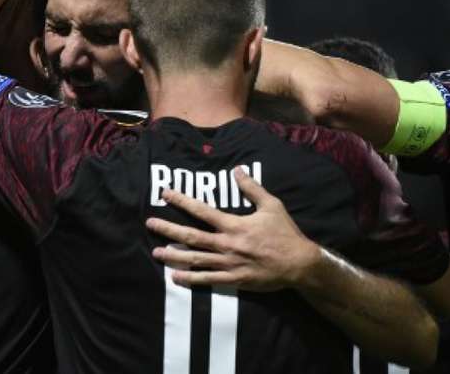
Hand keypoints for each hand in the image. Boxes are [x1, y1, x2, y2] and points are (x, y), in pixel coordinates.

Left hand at [146, 168, 319, 290]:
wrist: (299, 264)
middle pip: (191, 236)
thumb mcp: (271, 205)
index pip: (201, 210)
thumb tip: (237, 170)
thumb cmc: (285, 233)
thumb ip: (252, 188)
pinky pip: (207, 280)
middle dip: (168, 229)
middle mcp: (226, 244)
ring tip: (155, 252)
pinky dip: (190, 279)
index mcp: (233, 225)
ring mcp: (228, 264)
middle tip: (150, 224)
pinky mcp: (234, 280)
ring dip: (173, 256)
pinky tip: (175, 277)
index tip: (166, 194)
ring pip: (195, 259)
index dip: (182, 201)